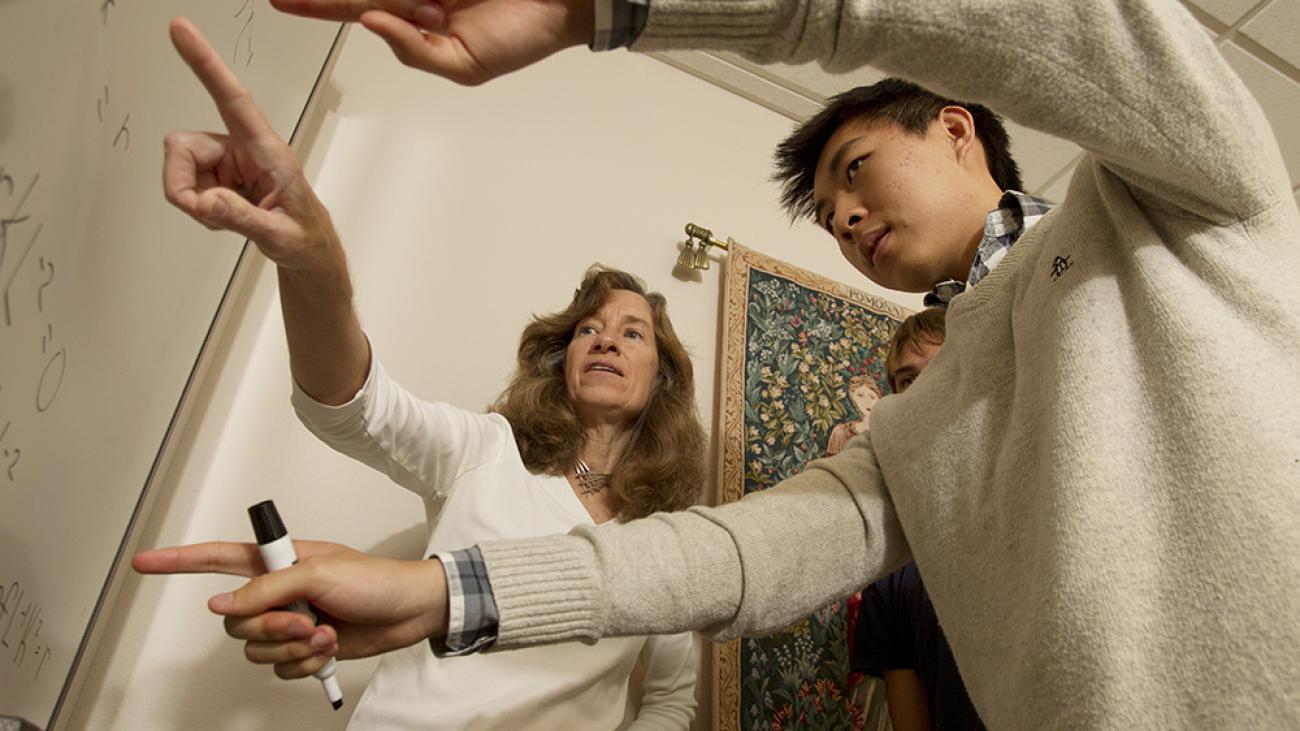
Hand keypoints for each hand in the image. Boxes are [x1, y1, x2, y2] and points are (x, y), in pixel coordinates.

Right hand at [133, 540, 448, 678]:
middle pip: (234, 619)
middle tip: (305, 620)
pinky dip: (303, 663)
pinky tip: (329, 648)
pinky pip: (279, 668)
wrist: (410, 611)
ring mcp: (288, 621)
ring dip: (291, 646)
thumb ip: (266, 589)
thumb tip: (220, 604)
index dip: (178, 561)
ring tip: (325, 632)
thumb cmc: (375, 580)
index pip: (216, 559)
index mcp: (276, 562)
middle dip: (268, 627)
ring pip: (254, 648)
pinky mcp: (303, 648)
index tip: (144, 562)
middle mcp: (276, 592)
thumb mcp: (318, 574)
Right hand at [163, 17, 341, 270]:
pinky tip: (225, 215)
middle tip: (207, 214)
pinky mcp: (218, 176)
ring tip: (227, 218)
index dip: (206, 64)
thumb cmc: (304, 236)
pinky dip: (198, 206)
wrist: (308, 250)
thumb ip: (244, 219)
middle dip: (182, 184)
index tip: (181, 30)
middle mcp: (243, 147)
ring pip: (181, 168)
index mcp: (267, 150)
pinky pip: (186, 185)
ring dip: (193, 199)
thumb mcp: (280, 236)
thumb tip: (207, 203)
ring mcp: (228, 162)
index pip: (232, 99)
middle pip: (183, 147)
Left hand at [270, 0, 593, 84]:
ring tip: (390, 4)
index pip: (356, 9)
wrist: (565, 4)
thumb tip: (373, 24)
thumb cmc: (523, 36)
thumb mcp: (465, 66)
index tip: (280, 0)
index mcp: (418, 23)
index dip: (316, 5)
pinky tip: (422, 1)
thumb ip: (415, 49)